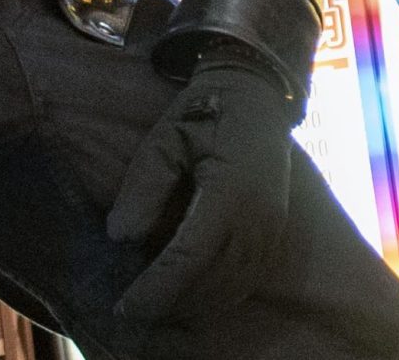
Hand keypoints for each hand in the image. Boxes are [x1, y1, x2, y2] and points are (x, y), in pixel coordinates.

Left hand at [107, 56, 295, 324]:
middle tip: (134, 306)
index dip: (156, 289)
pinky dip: (219, 294)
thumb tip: (121, 236)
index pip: (190, 258)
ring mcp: (272, 224)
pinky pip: (248, 278)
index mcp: (230, 189)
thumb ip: (144, 184)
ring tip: (159, 302)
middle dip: (171, 302)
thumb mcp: (166, 136)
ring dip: (194, 302)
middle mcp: (259, 214)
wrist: (258, 93)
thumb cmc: (207, 109)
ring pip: (232, 286)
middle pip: (211, 281)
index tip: (124, 306)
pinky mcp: (277, 229)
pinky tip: (192, 292)